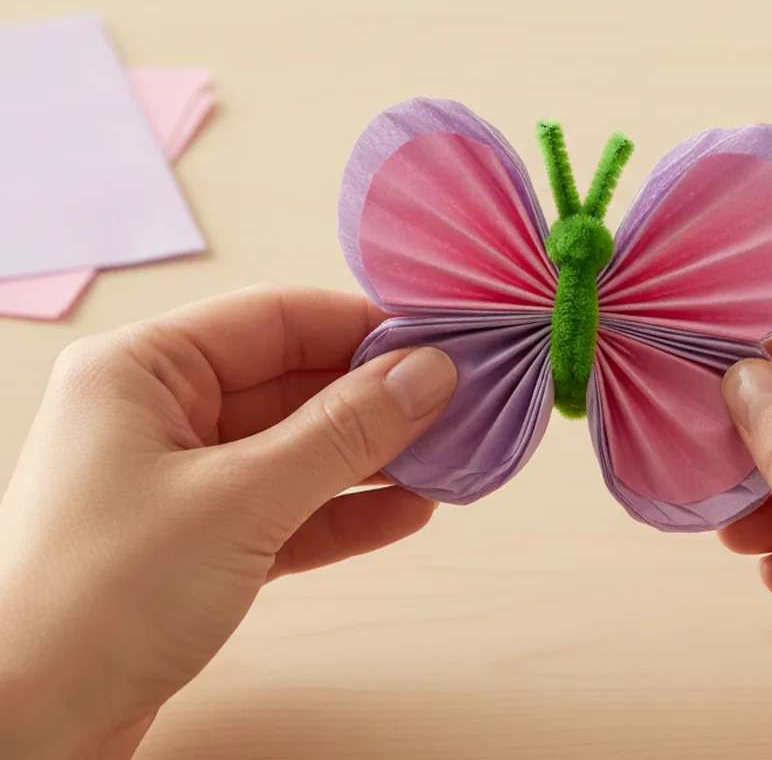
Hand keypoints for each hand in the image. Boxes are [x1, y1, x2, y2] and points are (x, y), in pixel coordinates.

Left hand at [0, 286, 455, 759]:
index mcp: (143, 371)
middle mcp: (159, 414)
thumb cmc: (96, 598)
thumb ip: (343, 433)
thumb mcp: (239, 500)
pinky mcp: (199, 545)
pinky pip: (289, 510)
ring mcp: (180, 482)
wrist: (21, 734)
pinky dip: (346, 511)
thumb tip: (429, 373)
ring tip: (452, 460)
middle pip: (294, 385)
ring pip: (298, 450)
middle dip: (378, 400)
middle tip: (462, 407)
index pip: (275, 319)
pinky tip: (409, 512)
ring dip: (373, 458)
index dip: (363, 327)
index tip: (440, 344)